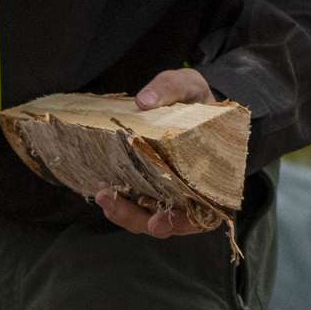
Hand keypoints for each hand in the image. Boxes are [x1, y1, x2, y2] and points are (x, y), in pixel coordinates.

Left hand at [95, 68, 216, 237]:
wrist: (185, 101)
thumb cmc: (195, 99)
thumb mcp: (189, 86)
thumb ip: (171, 89)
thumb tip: (144, 101)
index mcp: (210, 181)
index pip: (199, 216)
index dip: (179, 223)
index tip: (160, 222)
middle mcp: (188, 195)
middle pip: (164, 223)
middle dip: (136, 218)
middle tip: (111, 203)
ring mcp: (165, 195)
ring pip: (143, 218)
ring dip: (120, 212)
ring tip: (102, 194)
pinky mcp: (146, 190)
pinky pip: (131, 204)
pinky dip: (117, 199)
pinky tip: (101, 186)